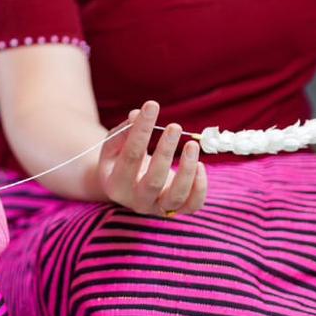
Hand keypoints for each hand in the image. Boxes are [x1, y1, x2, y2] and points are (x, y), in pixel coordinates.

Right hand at [98, 100, 207, 216]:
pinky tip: (200, 165)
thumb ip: (125, 130)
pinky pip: (193, 205)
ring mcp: (157, 208)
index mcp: (115, 184)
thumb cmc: (120, 159)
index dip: (141, 131)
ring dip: (187, 169)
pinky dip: (200, 186)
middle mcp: (136, 201)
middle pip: (153, 180)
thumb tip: (139, 114)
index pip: (130, 156)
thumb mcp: (115, 144)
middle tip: (174, 126)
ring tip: (192, 144)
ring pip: (176, 196)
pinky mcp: (176, 210)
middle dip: (165, 152)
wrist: (125, 186)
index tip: (151, 106)